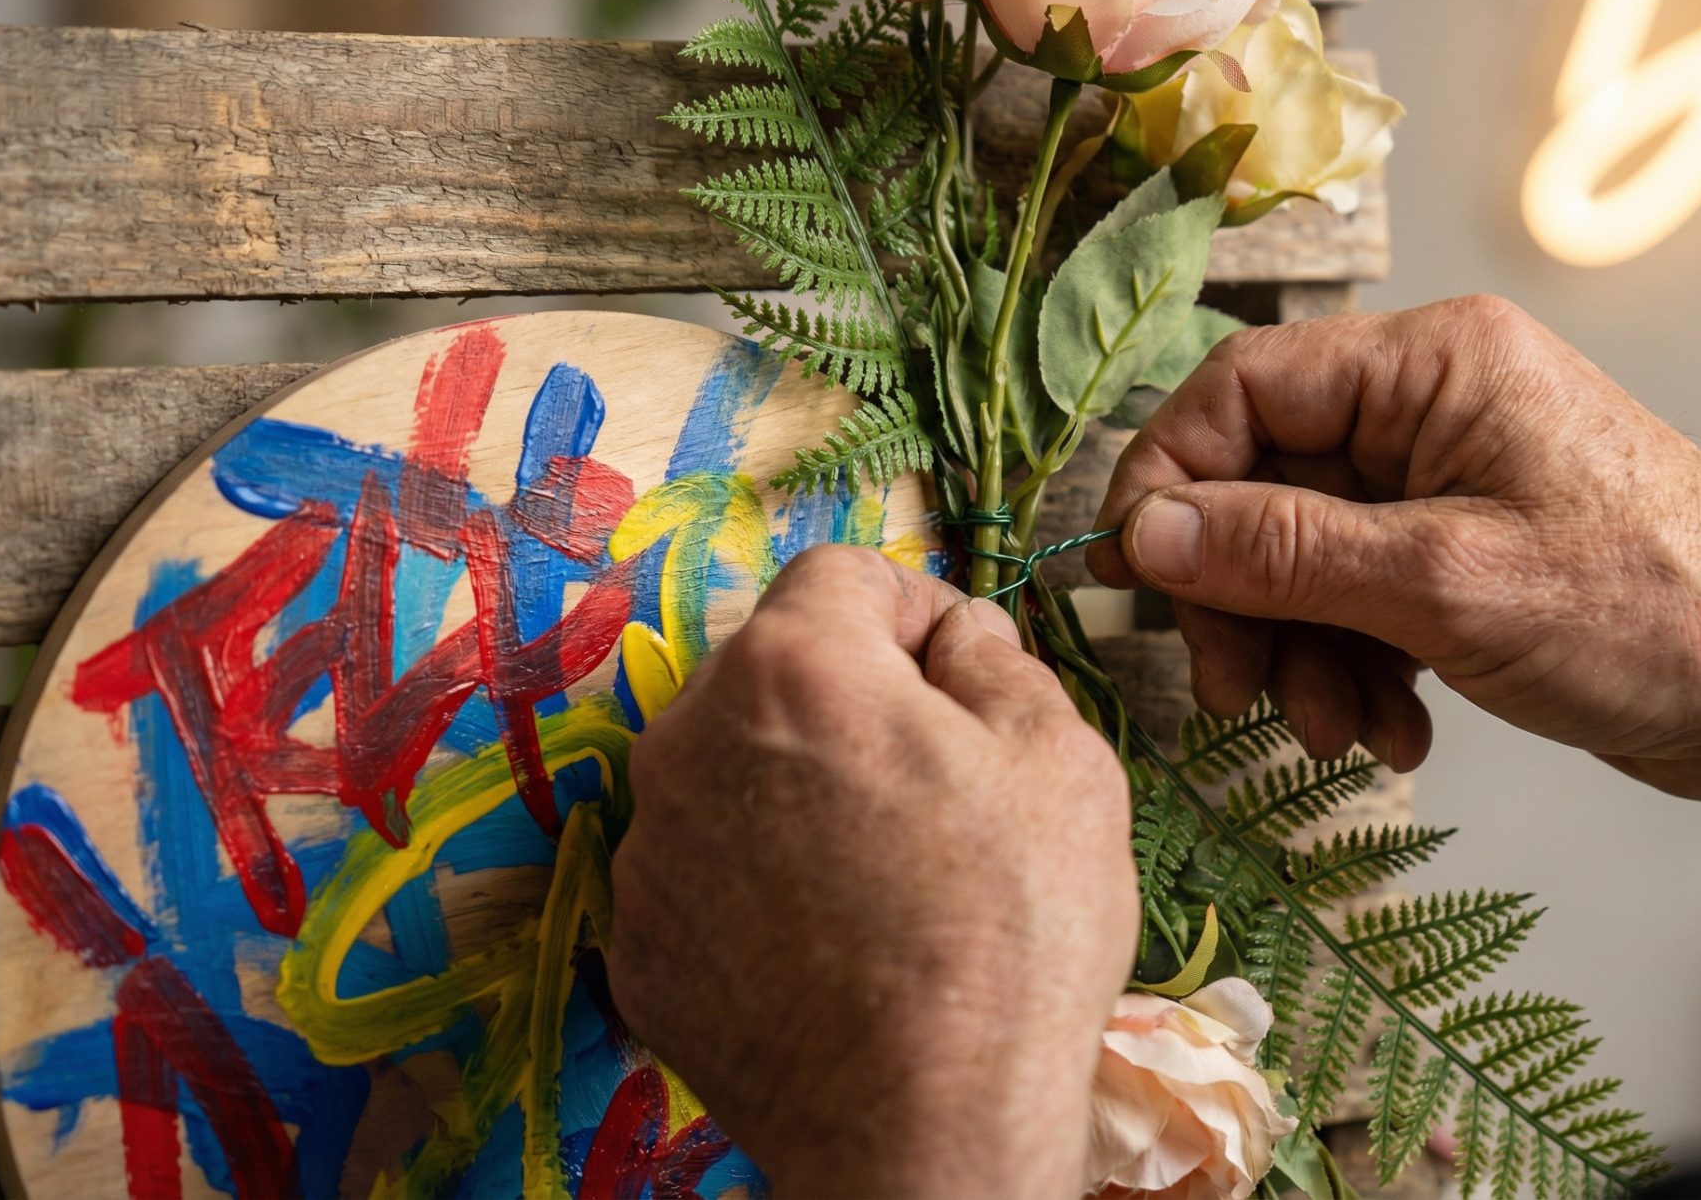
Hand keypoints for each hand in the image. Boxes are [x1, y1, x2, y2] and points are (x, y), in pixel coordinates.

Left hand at [607, 546, 1134, 1197]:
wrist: (923, 1129)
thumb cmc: (1009, 935)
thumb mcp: (1061, 759)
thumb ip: (997, 660)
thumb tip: (958, 635)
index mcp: (794, 666)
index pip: (844, 572)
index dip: (918, 609)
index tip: (962, 672)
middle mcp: (689, 738)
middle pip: (778, 671)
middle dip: (855, 703)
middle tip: (940, 786)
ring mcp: (650, 850)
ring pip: (736, 773)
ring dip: (800, 792)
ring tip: (887, 879)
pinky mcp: (638, 948)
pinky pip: (706, 874)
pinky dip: (760, 886)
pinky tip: (833, 942)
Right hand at [1091, 297, 1700, 870]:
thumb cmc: (1655, 613)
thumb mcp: (1444, 585)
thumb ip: (1284, 552)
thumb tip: (1149, 533)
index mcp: (1435, 362)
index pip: (1244, 385)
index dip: (1173, 479)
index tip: (1138, 581)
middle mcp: (1438, 403)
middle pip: (1267, 479)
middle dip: (1246, 595)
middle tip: (1237, 693)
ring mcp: (1458, 478)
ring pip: (1310, 551)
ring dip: (1305, 651)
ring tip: (1342, 734)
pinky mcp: (1475, 550)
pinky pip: (1367, 594)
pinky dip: (1361, 666)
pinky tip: (1397, 735)